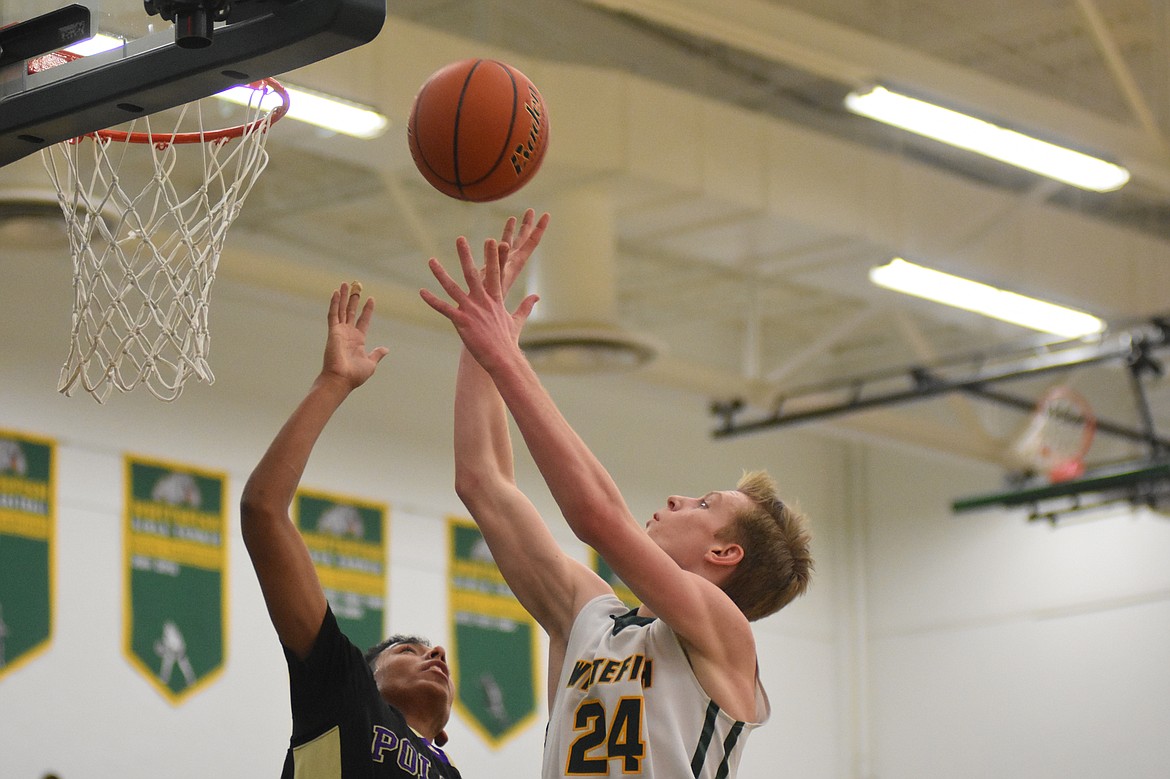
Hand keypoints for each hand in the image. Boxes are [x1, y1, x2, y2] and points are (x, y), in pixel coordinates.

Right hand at [322, 282, 388, 388]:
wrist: (341, 379)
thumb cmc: (355, 375)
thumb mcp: (370, 363)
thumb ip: (377, 354)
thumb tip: (386, 349)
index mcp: (358, 340)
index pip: (363, 320)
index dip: (367, 310)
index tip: (371, 298)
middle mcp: (348, 333)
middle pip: (351, 311)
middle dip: (354, 298)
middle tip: (356, 285)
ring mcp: (339, 331)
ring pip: (342, 309)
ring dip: (344, 297)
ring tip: (345, 283)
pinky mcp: (333, 331)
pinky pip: (333, 314)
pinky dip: (334, 303)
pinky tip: (336, 292)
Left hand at [420, 237, 538, 372]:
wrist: (503, 358)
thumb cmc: (508, 341)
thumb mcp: (517, 321)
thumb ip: (525, 306)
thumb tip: (536, 297)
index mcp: (495, 299)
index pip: (495, 273)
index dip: (493, 256)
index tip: (491, 240)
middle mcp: (482, 301)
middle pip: (472, 274)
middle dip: (465, 255)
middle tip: (460, 239)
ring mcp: (471, 310)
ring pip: (453, 288)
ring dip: (441, 274)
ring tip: (431, 261)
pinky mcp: (461, 322)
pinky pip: (444, 308)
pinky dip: (432, 300)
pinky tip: (422, 292)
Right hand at [495, 209, 549, 294]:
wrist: (485, 313)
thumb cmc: (491, 298)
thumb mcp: (497, 276)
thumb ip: (499, 259)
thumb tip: (503, 243)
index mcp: (517, 262)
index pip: (532, 242)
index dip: (539, 228)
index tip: (546, 215)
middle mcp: (513, 262)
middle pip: (523, 240)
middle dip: (527, 225)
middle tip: (532, 210)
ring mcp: (503, 266)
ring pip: (509, 244)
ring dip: (512, 231)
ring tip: (513, 218)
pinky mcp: (492, 270)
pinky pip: (495, 252)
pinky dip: (494, 244)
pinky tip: (492, 239)